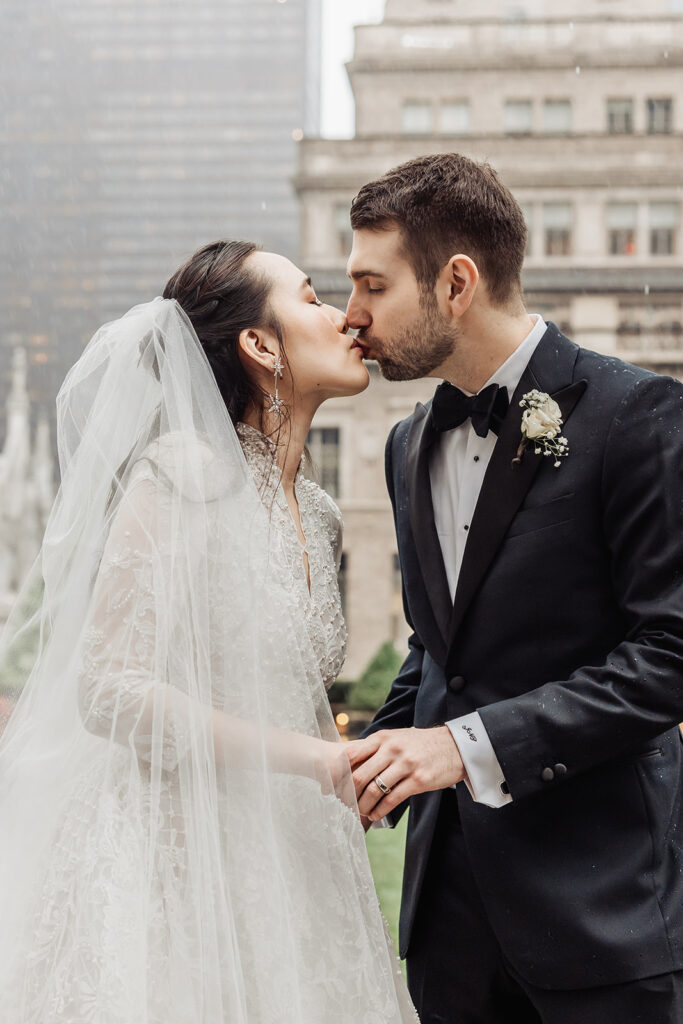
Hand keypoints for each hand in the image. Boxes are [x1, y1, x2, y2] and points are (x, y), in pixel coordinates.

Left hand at [345, 726, 465, 820]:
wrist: (454, 746)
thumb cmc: (420, 744)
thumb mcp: (396, 737)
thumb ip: (375, 747)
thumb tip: (349, 762)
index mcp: (383, 738)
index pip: (351, 755)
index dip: (337, 773)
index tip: (329, 787)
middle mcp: (392, 749)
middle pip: (359, 776)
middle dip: (348, 795)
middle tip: (343, 806)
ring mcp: (406, 765)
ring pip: (374, 790)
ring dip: (363, 806)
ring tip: (360, 813)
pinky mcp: (419, 780)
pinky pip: (392, 799)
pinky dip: (380, 810)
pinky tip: (375, 815)